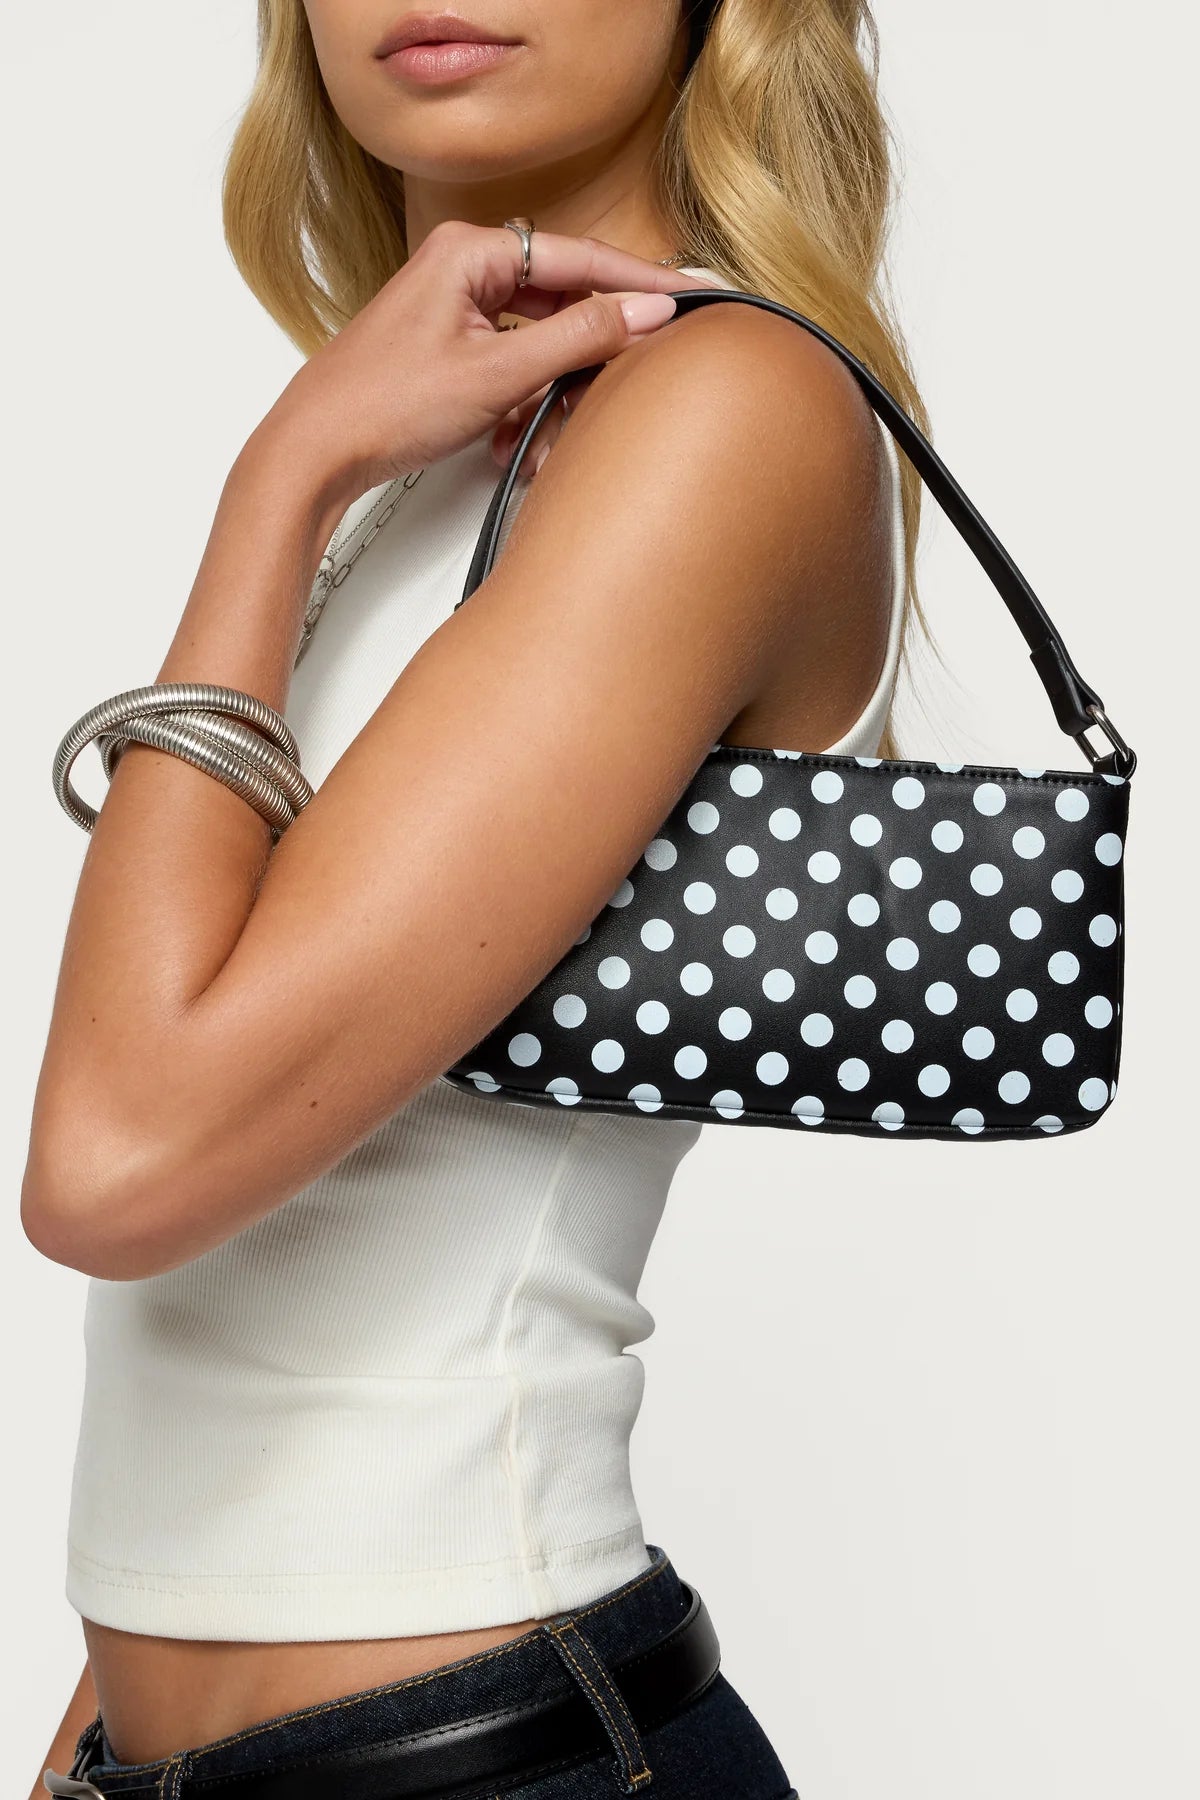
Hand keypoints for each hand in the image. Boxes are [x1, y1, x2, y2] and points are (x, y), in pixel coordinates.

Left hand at [259, 221, 721, 503]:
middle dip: (587, 355)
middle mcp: (462, 267)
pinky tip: (512, 440)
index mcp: (470, 251)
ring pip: (539, 340)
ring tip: (547, 434)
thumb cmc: (383, 406)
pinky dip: (522, 401)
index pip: (581, 257)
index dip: (642, 281)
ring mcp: (454, 308)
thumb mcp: (498, 374)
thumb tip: (647, 310)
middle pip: (562, 299)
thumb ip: (579, 338)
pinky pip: (511, 363)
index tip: (694, 295)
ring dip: (551, 390)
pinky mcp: (449, 346)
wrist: (314, 451)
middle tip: (625, 385)